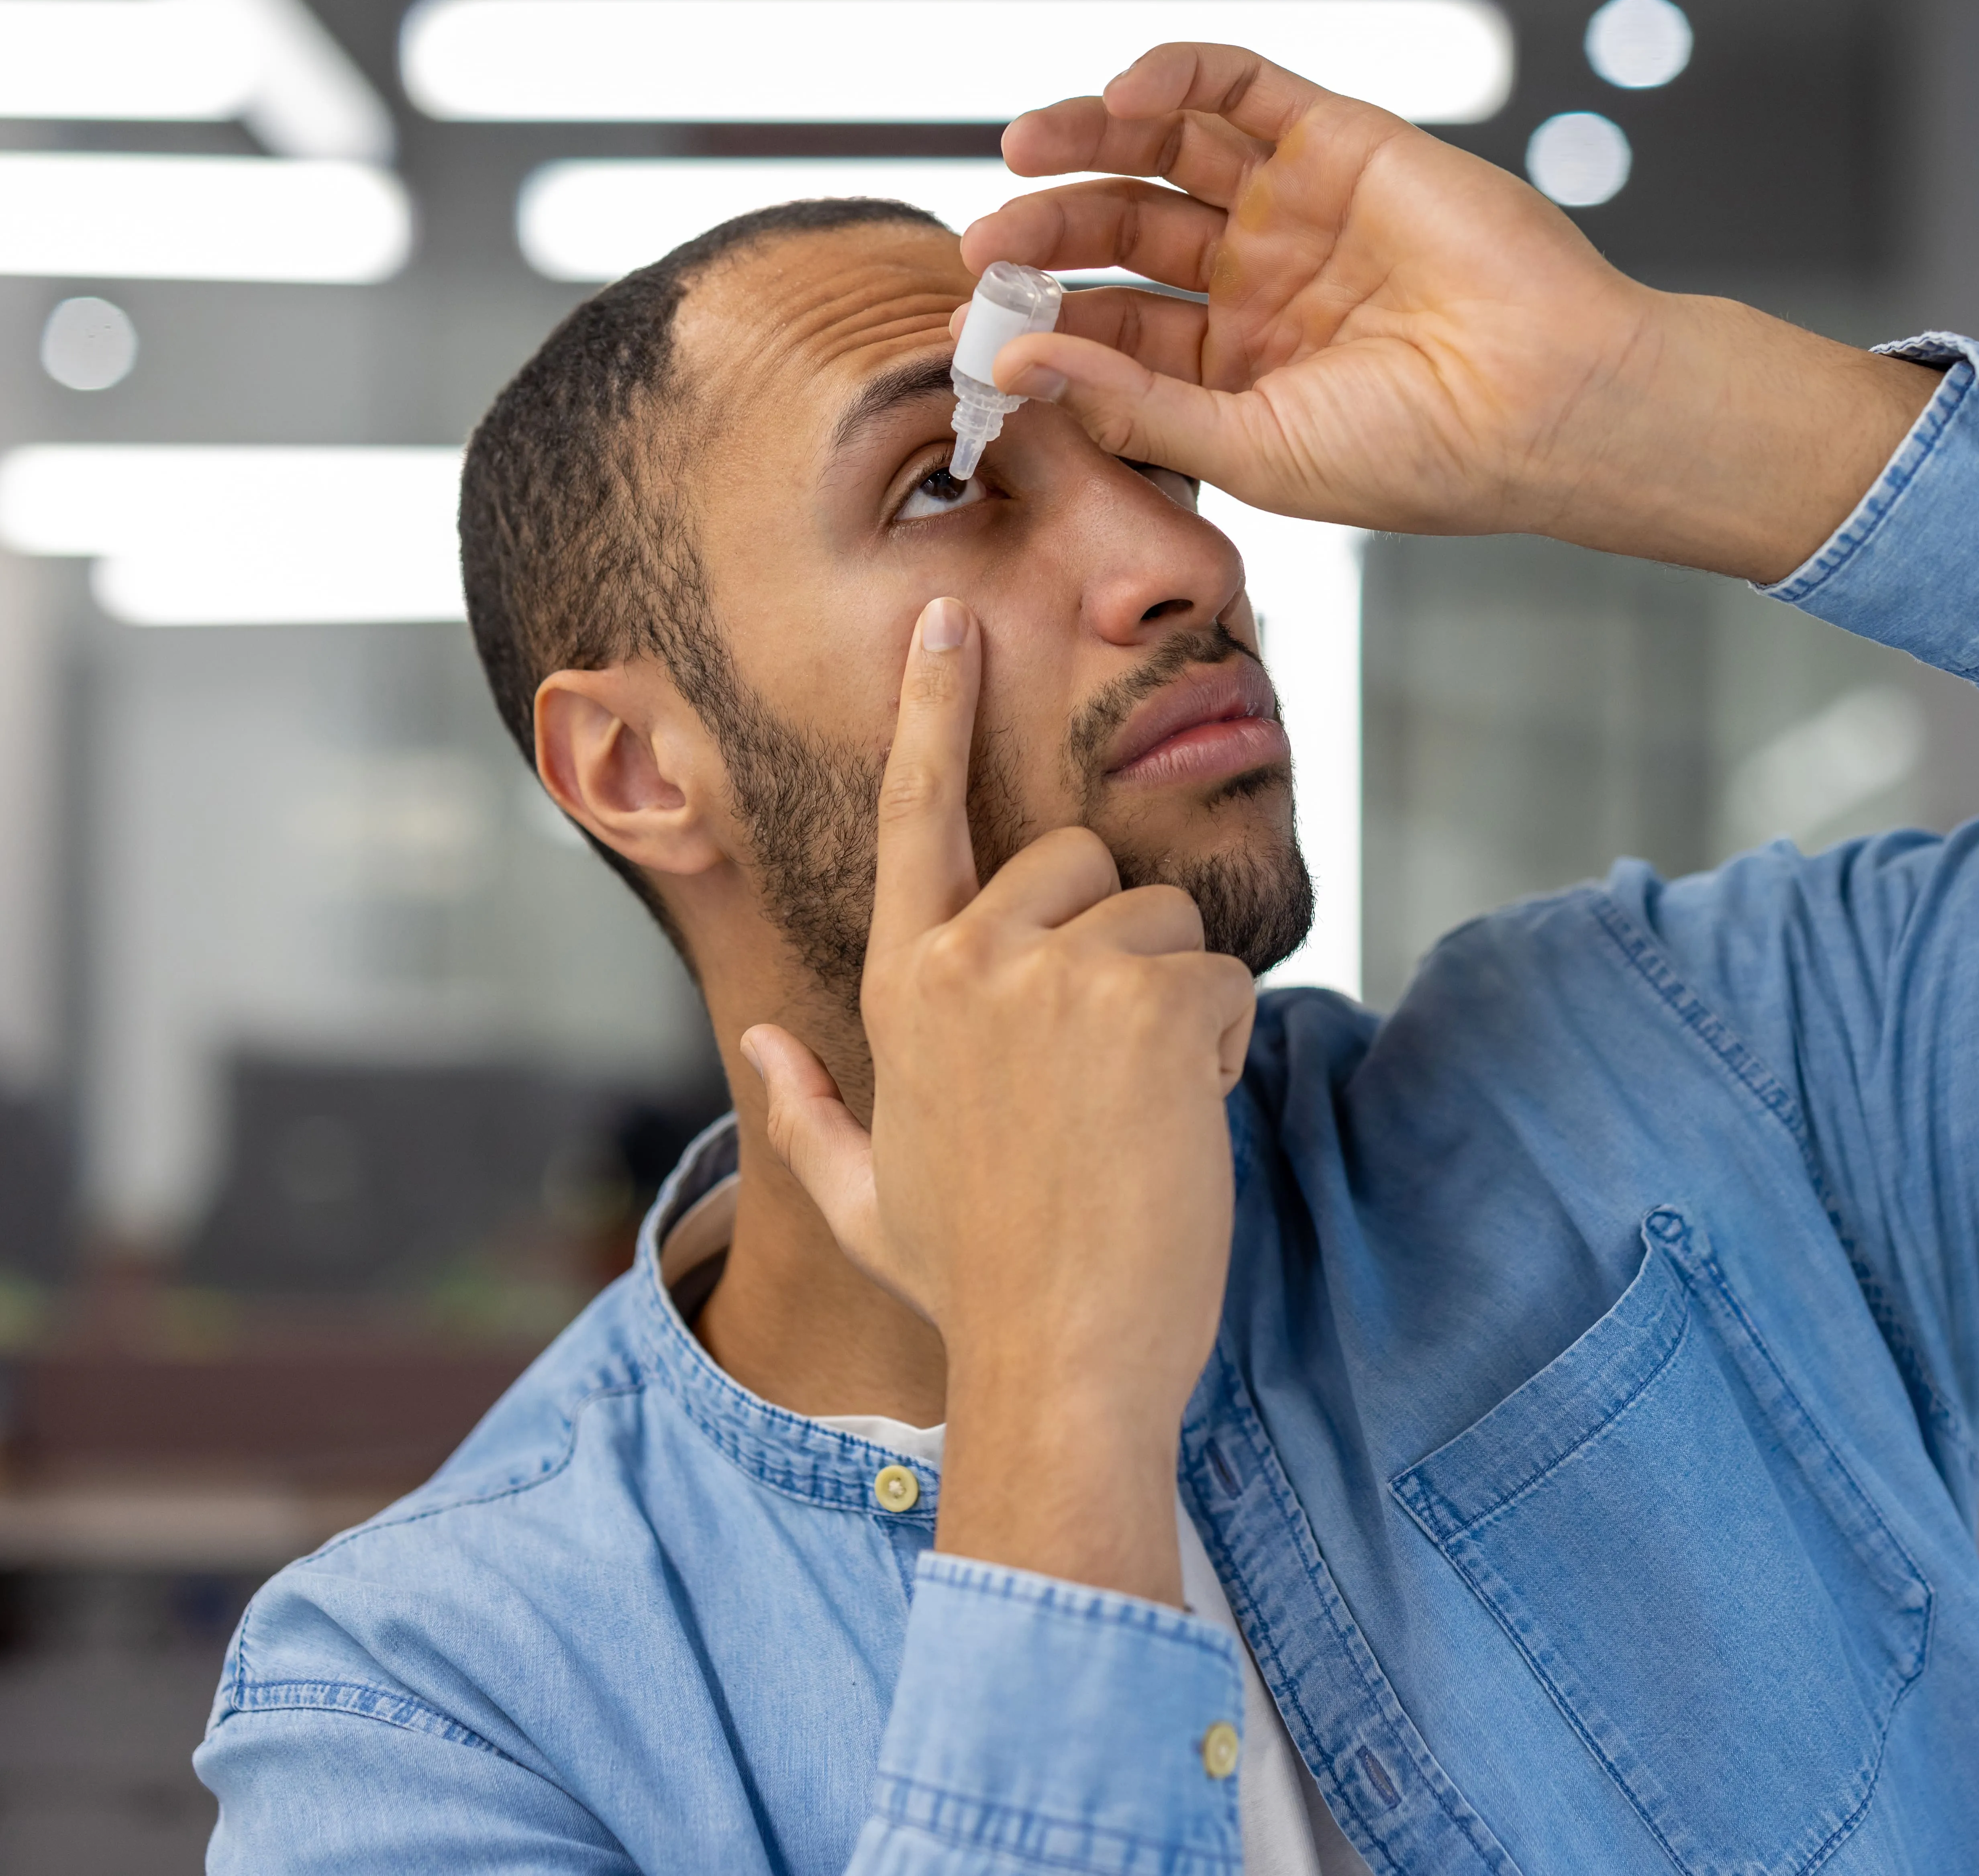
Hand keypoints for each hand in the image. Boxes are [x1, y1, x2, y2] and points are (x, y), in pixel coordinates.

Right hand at [740, 597, 1253, 1606]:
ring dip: (1177, 1008)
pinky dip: (1224, 1045)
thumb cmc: (974, 1284)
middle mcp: (970, 959)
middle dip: (1117, 945)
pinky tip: (1180, 1122)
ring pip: (1166, 923)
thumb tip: (754, 1040)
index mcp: (901, 988)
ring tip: (1138, 1114)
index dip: (931, 708)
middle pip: (1082, 863)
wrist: (1057, 1356)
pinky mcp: (1150, 1001)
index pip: (914, 815)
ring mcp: (1059, 974)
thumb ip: (806, 1109)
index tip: (950, 622)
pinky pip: (1224, 975)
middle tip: (1103, 1072)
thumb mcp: (865, 1199)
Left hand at [958, 44, 1939, 583]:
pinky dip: (1173, 76)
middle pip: (1123, 232)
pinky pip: (1239, 86)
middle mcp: (1257, 280)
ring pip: (1165, 149)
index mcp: (1235, 365)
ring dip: (1090, 137)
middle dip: (1050, 226)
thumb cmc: (1416, 453)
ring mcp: (1295, 205)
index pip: (1111, 324)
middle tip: (988, 238)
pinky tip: (1122, 100)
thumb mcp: (1250, 445)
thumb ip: (1131, 403)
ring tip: (1027, 146)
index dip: (1043, 314)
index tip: (981, 317)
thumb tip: (1013, 365)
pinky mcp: (1338, 139)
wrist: (1544, 403)